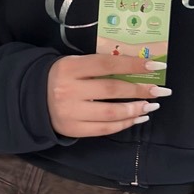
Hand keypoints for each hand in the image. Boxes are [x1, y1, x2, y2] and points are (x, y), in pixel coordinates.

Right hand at [46, 53, 169, 138]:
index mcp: (70, 67)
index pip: (107, 65)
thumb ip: (99, 66)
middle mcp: (69, 90)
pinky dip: (124, 124)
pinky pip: (104, 129)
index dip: (133, 65)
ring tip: (151, 106)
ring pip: (110, 113)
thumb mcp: (75, 64)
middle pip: (112, 90)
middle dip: (140, 90)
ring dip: (135, 110)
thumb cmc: (61, 77)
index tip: (155, 67)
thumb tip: (137, 70)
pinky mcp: (73, 129)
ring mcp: (70, 112)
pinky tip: (137, 118)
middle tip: (160, 91)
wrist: (33, 99)